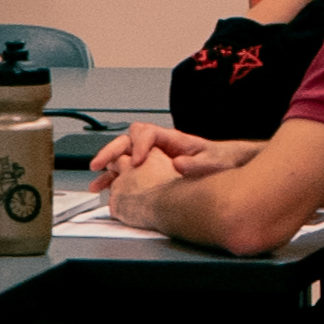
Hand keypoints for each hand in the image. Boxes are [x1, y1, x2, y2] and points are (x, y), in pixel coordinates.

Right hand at [91, 123, 215, 181]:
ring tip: (96, 184)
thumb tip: (178, 165)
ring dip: (108, 169)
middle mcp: (159, 146)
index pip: (147, 132)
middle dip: (111, 151)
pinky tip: (107, 192)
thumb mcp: (215, 161)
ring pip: (124, 156)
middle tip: (100, 164)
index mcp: (173, 139)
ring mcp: (153, 158)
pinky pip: (128, 173)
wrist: (227, 166)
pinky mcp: (151, 172)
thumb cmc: (221, 160)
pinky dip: (115, 181)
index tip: (136, 162)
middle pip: (128, 140)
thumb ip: (198, 164)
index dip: (139, 145)